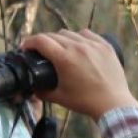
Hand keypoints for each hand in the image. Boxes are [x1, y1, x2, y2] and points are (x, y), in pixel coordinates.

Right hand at [19, 29, 137, 119]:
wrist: (113, 103)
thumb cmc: (85, 101)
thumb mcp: (60, 98)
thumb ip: (42, 92)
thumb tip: (33, 88)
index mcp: (64, 59)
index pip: (40, 41)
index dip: (29, 42)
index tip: (25, 47)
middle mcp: (77, 47)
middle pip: (53, 35)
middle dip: (43, 42)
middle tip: (40, 52)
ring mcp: (92, 44)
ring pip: (69, 33)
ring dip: (60, 39)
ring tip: (60, 49)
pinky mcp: (105, 45)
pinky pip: (87, 34)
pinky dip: (78, 37)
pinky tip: (78, 45)